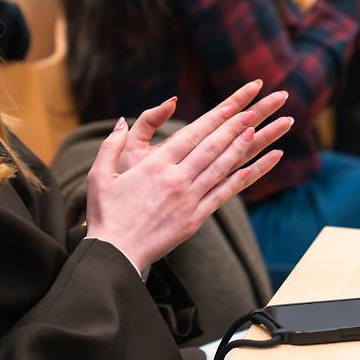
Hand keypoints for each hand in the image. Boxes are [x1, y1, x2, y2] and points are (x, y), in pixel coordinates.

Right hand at [85, 81, 290, 273]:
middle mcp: (176, 179)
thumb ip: (112, 144)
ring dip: (242, 147)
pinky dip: (241, 179)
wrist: (114, 255)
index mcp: (155, 165)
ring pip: (220, 168)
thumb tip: (121, 121)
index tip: (234, 104)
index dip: (215, 117)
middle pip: (211, 147)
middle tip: (257, 109)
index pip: (191, 134)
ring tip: (259, 130)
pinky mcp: (194, 219)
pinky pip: (222, 195)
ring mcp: (188, 200)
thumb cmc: (105, 215)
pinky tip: (255, 167)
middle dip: (236, 126)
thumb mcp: (100, 174)